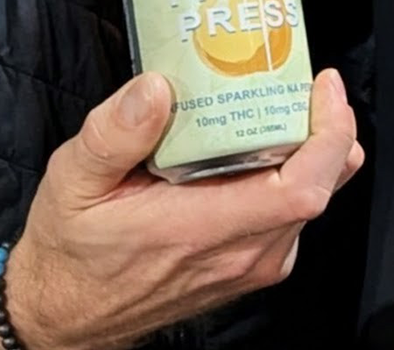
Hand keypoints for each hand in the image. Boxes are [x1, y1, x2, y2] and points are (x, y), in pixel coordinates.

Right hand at [0, 67, 363, 349]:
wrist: (65, 313)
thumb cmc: (73, 249)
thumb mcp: (73, 180)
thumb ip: (113, 134)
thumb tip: (156, 88)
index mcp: (204, 230)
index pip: (302, 188)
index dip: (328, 133)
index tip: (322, 87)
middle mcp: (241, 253)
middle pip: (320, 185)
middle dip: (327, 127)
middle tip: (306, 81)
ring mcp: (251, 263)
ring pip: (313, 197)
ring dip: (312, 148)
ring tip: (287, 104)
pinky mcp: (251, 264)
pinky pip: (293, 213)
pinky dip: (295, 172)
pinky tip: (266, 144)